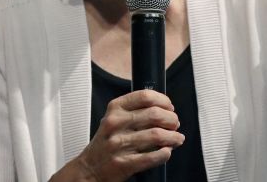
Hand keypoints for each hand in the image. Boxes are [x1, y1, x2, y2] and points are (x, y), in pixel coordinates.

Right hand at [52, 90, 183, 181]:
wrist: (89, 169)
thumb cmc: (106, 143)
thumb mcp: (114, 119)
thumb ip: (135, 111)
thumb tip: (166, 110)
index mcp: (115, 109)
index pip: (145, 96)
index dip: (163, 100)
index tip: (170, 107)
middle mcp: (115, 124)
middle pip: (155, 114)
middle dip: (171, 119)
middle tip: (175, 124)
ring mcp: (119, 144)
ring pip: (157, 135)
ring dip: (173, 137)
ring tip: (177, 138)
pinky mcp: (124, 163)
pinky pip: (153, 157)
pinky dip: (165, 153)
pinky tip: (167, 151)